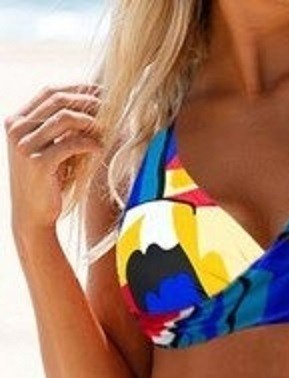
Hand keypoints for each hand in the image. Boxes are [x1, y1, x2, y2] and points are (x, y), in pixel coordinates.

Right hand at [4, 83, 102, 232]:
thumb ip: (57, 127)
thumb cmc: (45, 181)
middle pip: (57, 100)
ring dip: (90, 121)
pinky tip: (100, 148)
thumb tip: (90, 103)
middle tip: (110, 106)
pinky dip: (88, 143)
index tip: (101, 93)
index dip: (77, 89)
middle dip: (87, 101)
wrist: (32, 215)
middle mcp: (16, 129)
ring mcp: (25, 146)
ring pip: (64, 119)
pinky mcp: (38, 164)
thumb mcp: (47, 149)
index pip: (49, 92)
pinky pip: (70, 144)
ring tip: (107, 128)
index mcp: (16, 121)